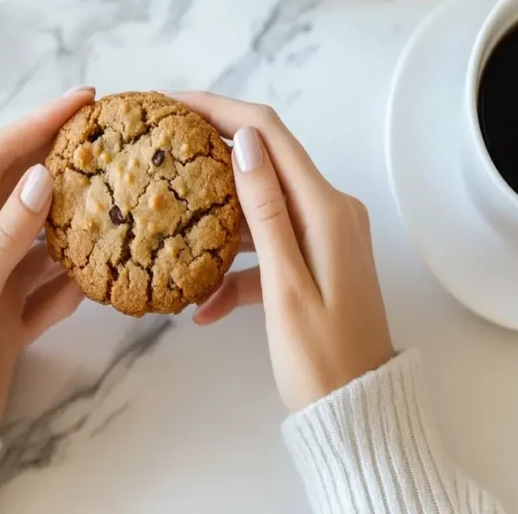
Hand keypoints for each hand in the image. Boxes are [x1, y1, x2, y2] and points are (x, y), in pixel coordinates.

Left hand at [0, 88, 93, 444]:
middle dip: (63, 157)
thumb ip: (6, 239)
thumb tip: (42, 176)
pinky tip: (105, 264)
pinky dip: (75, 267)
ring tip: (122, 191)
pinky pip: (52, 272)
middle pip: (21, 184)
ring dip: (77, 212)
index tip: (84, 100)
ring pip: (42, 227)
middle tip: (112, 135)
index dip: (39, 123)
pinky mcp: (13, 301)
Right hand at [172, 92, 393, 410]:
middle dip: (211, 154)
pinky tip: (205, 306)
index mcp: (327, 210)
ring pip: (259, 208)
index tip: (172, 103)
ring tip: (168, 227)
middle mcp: (330, 212)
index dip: (220, 109)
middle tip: (159, 152)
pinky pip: (267, 248)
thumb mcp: (285, 287)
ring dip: (217, 221)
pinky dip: (236, 268)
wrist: (358, 414)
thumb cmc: (323, 360)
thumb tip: (246, 143)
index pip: (268, 134)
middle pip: (263, 162)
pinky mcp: (315, 261)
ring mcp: (324, 236)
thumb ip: (266, 212)